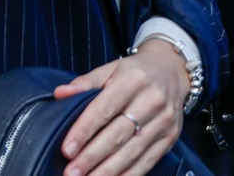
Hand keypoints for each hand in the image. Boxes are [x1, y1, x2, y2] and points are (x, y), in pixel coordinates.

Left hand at [55, 44, 187, 175]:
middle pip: (118, 134)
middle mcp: (152, 100)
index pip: (105, 109)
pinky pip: (147, 161)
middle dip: (92, 157)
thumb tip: (60, 93)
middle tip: (71, 173)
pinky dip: (127, 175)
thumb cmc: (135, 73)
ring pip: (132, 152)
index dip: (84, 131)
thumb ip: (86, 83)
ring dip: (107, 171)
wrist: (173, 70)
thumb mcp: (111, 69)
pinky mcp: (170, 137)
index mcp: (134, 80)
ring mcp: (164, 120)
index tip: (67, 150)